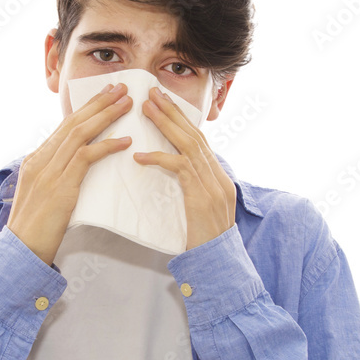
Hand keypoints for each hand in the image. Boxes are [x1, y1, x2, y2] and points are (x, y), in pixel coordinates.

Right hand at [6, 82, 132, 265]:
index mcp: (35, 159)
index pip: (64, 126)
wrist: (21, 250)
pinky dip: (107, 146)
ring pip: (80, 133)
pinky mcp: (60, 186)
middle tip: (121, 88)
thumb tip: (74, 168)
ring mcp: (49, 171)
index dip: (87, 109)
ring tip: (127, 104)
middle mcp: (40, 160)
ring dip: (106, 116)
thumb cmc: (34, 229)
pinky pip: (86, 157)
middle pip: (73, 122)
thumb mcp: (42, 195)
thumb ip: (55, 177)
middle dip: (99, 103)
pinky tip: (125, 141)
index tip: (106, 96)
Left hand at [132, 86, 235, 251]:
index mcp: (218, 177)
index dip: (181, 119)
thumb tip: (174, 170)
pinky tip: (140, 155)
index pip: (199, 139)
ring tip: (146, 109)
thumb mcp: (199, 209)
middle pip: (194, 134)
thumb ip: (191, 187)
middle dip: (172, 112)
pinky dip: (160, 158)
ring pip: (189, 145)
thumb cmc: (203, 241)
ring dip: (166, 124)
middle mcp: (219, 177)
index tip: (163, 102)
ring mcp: (213, 186)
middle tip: (151, 93)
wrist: (217, 266)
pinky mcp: (202, 198)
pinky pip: (180, 169)